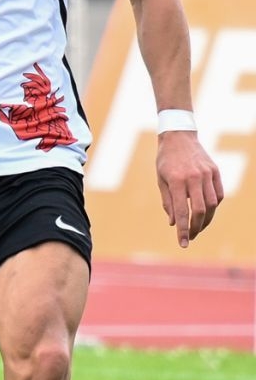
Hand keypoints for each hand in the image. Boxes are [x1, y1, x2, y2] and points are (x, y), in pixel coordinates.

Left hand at [155, 130, 223, 247]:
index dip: (183, 230)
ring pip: (212, 204)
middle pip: (200, 210)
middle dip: (196, 227)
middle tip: (190, 237)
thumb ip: (168, 202)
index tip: (183, 243)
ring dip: (206, 220)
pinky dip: (214, 206)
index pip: (182, 211)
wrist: (178, 137)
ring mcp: (207, 174)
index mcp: (177, 180)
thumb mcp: (160, 180)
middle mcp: (194, 178)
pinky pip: (218, 194)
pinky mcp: (215, 172)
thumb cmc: (165, 161)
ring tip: (198, 228)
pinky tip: (206, 213)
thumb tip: (174, 223)